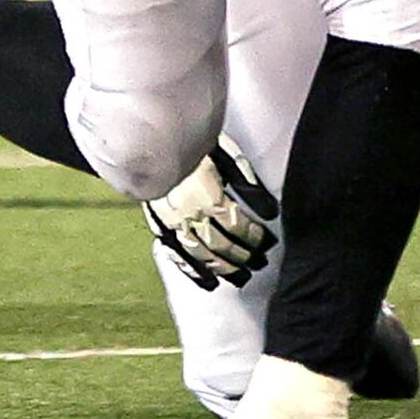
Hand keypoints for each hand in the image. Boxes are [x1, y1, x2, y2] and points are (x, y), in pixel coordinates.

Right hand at [143, 136, 279, 290]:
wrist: (149, 137)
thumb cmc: (189, 139)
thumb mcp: (225, 153)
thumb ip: (246, 182)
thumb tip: (270, 210)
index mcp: (210, 198)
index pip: (238, 227)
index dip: (255, 238)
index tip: (267, 243)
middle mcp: (191, 216)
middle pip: (221, 245)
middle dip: (243, 257)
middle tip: (258, 264)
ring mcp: (172, 224)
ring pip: (201, 256)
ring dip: (223, 268)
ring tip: (240, 277)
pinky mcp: (159, 225)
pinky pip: (177, 255)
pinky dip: (193, 271)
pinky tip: (207, 281)